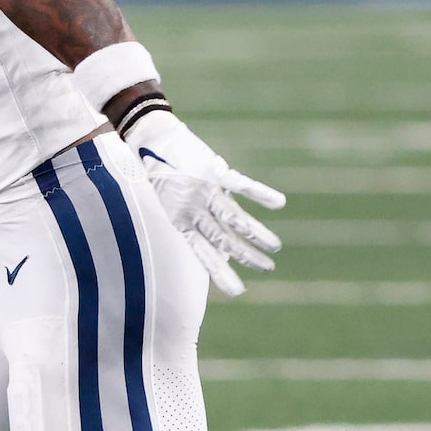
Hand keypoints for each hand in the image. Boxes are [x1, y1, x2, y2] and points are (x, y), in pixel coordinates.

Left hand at [122, 109, 283, 297]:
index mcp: (183, 221)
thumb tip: (215, 242)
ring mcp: (205, 191)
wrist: (150, 139)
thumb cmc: (162, 172)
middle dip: (246, 256)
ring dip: (256, 234)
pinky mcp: (213, 170)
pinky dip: (260, 194)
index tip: (238, 292)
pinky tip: (279, 202)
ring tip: (275, 246)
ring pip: (234, 218)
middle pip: (224, 239)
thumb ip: (194, 220)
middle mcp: (195, 211)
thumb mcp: (172, 202)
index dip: (221, 272)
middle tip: (268, 268)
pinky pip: (240, 184)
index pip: (205, 253)